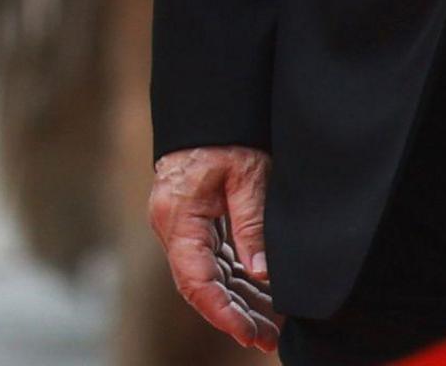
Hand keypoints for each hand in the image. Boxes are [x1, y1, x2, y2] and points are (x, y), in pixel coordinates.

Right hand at [148, 145, 279, 350]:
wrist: (210, 104)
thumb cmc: (228, 134)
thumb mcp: (247, 176)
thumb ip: (252, 225)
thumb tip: (260, 274)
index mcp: (180, 218)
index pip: (196, 281)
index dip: (222, 313)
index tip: (250, 335)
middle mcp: (173, 226)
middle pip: (201, 285)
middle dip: (235, 316)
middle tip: (269, 340)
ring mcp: (181, 225)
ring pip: (208, 276)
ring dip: (237, 302)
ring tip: (272, 327)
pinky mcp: (193, 221)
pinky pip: (213, 259)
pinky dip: (236, 280)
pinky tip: (261, 296)